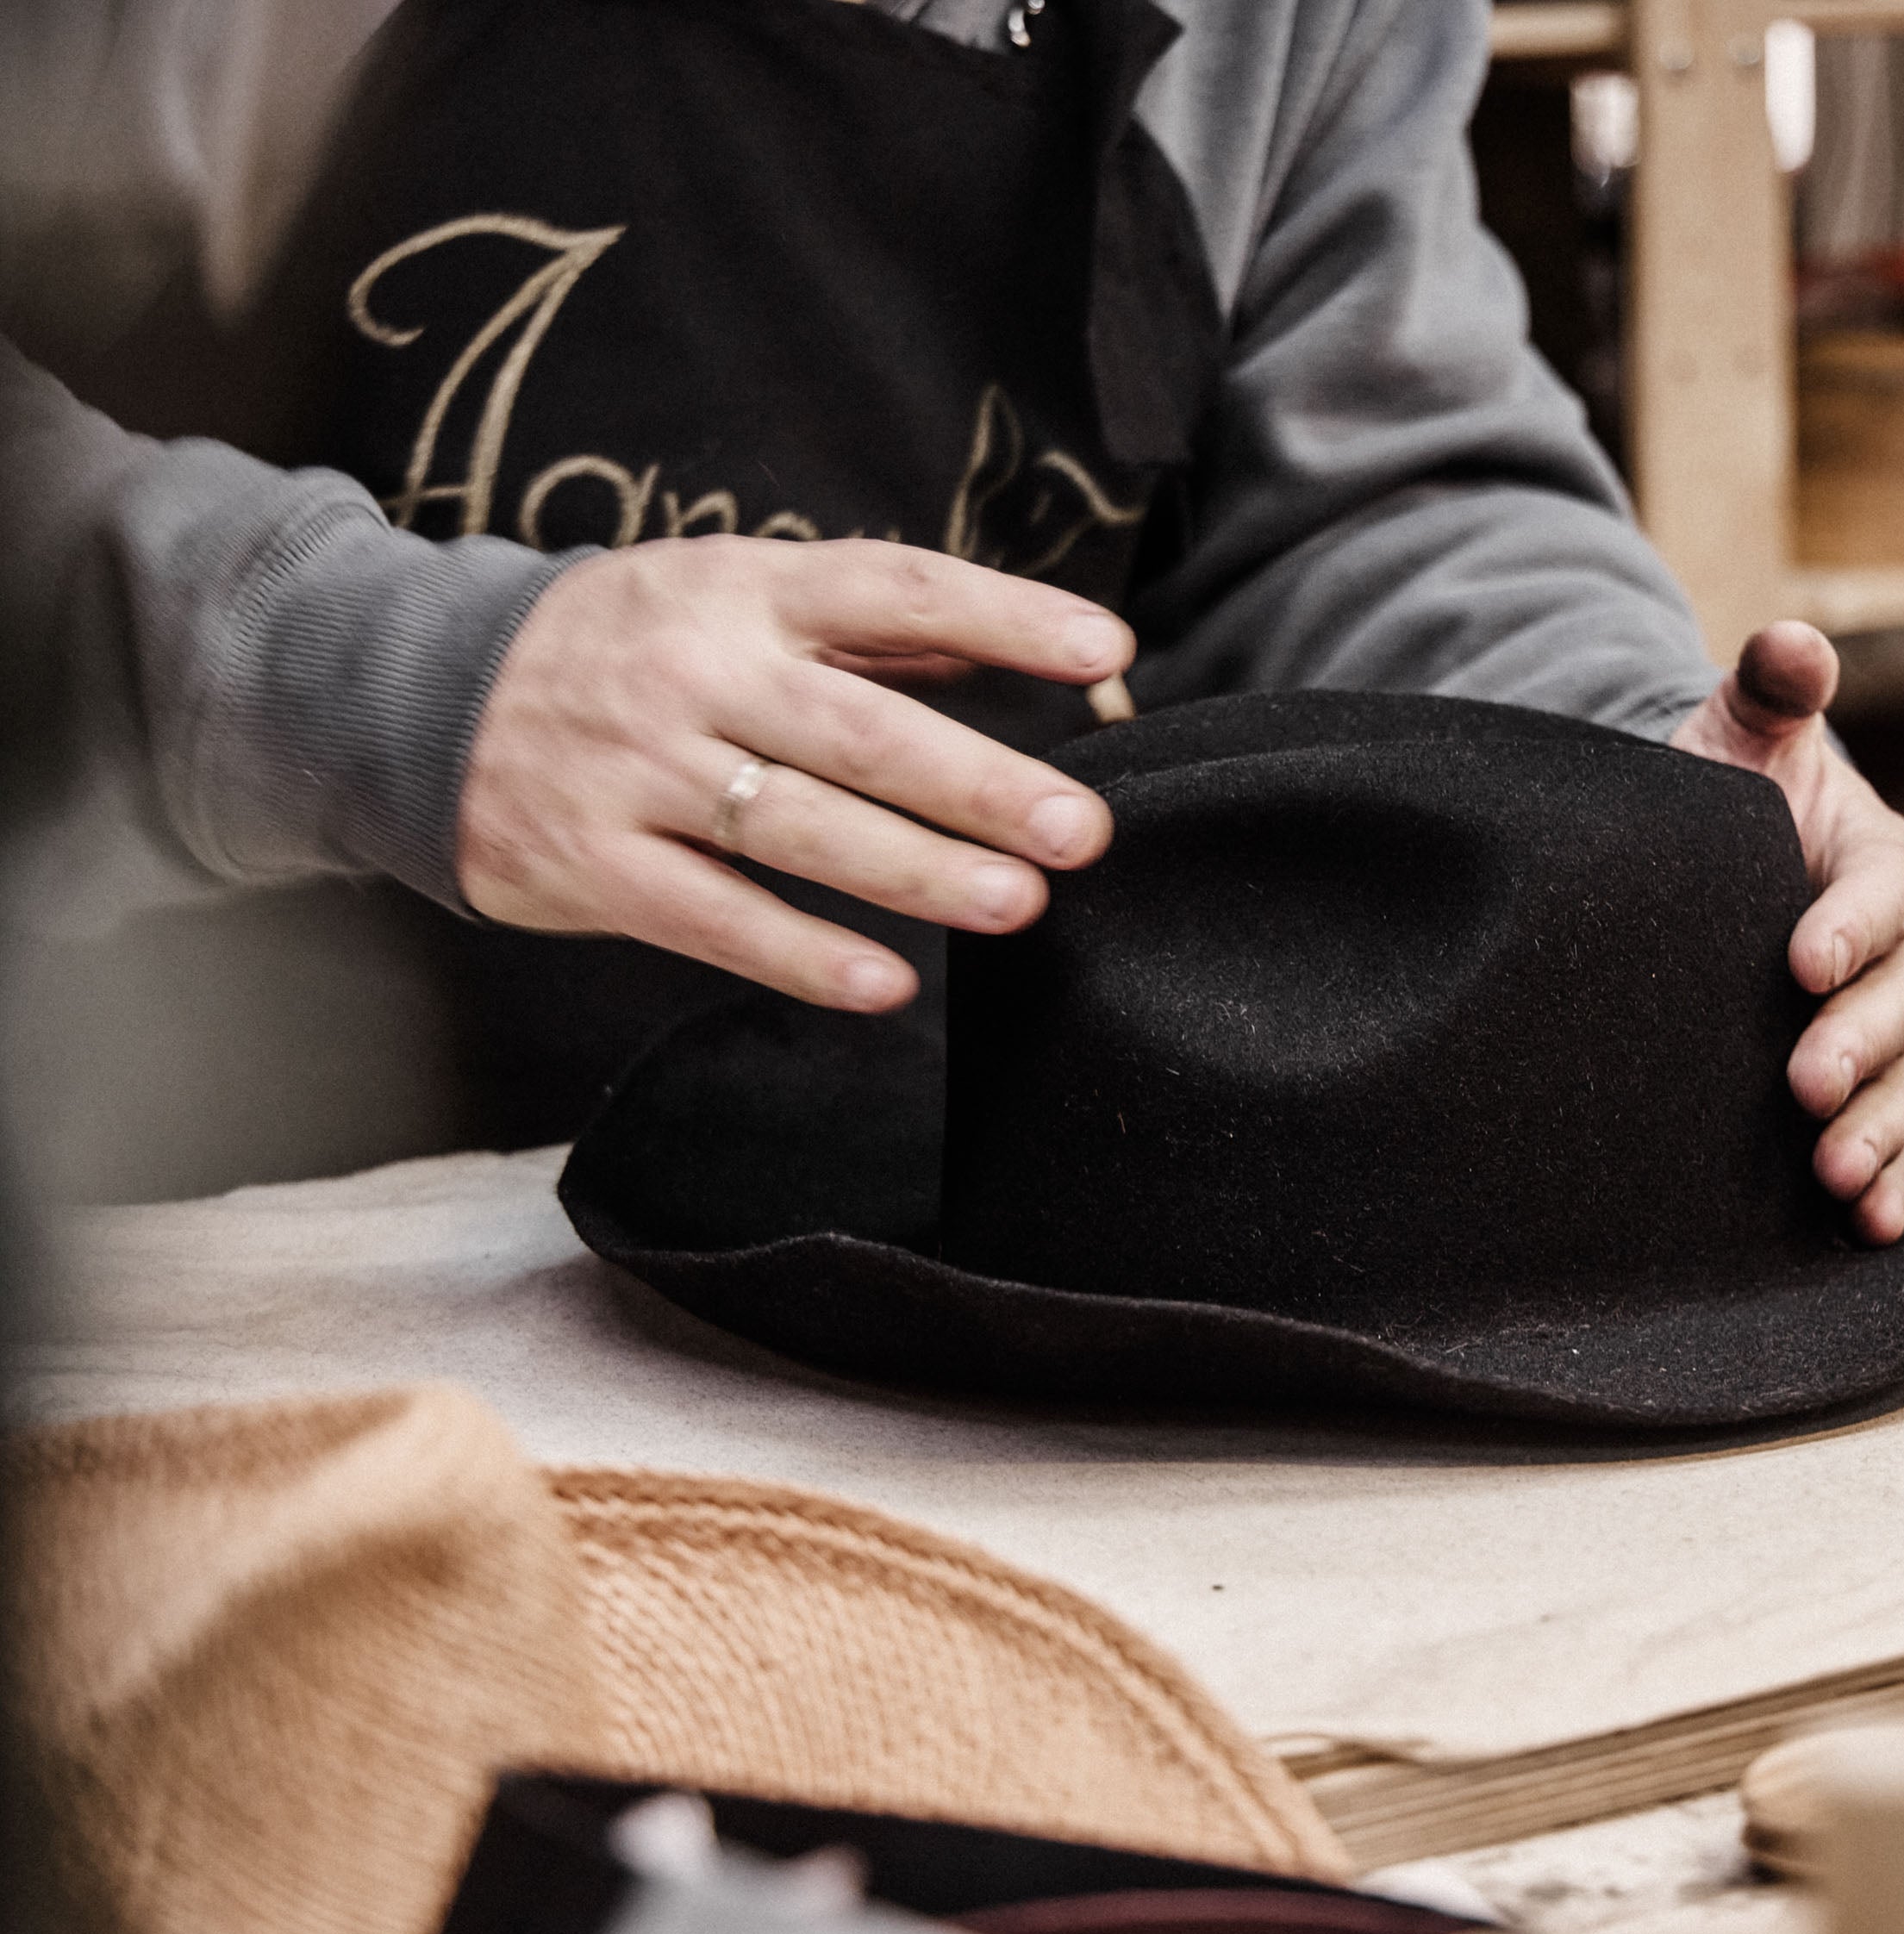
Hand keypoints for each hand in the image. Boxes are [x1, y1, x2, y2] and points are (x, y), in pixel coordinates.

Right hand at [457, 536, 1129, 1011]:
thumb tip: (1003, 647)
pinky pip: (713, 918)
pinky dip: (803, 955)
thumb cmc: (619, 647)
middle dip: (981, 784)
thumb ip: (862, 628)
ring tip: (1018, 904)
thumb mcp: (727, 596)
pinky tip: (886, 984)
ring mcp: (636, 770)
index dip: (1003, 614)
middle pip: (860, 730)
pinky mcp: (590, 862)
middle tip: (1081, 830)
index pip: (893, 588)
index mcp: (742, 590)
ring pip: (796, 827)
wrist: (409, 695)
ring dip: (916, 872)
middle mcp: (693, 672)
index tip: (1103, 649)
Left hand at [1674, 621, 1903, 1244]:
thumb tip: (1791, 641)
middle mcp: (1897, 952)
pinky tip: (1870, 1231)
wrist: (1700, 869)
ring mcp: (1881, 1028)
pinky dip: (1888, 1183)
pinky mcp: (1857, 1089)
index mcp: (1879, 863)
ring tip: (1835, 1175)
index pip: (1882, 893)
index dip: (1850, 926)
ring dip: (1877, 1132)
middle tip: (1805, 1081)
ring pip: (1903, 1082)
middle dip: (1860, 1045)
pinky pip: (1890, 1140)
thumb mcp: (1738, 732)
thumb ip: (1768, 687)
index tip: (1798, 959)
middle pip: (1901, 1001)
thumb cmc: (1725, 793)